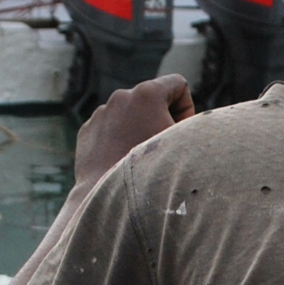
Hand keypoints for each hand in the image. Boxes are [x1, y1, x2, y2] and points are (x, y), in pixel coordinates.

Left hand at [74, 75, 193, 188]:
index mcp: (147, 93)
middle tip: (162, 149)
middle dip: (161, 119)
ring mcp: (101, 113)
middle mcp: (121, 96)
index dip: (186, 109)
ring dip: (139, 129)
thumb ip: (194, 125)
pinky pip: (110, 128)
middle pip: (153, 99)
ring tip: (141, 159)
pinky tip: (122, 162)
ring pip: (130, 114)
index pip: (178, 84)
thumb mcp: (186, 145)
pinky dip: (119, 141)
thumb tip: (193, 123)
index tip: (179, 133)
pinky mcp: (88, 130)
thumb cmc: (154, 173)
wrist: (110, 199)